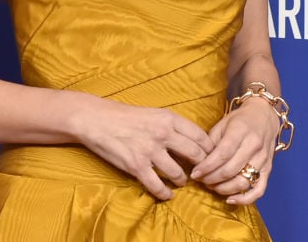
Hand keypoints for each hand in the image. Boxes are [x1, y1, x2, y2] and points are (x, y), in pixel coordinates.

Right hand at [75, 97, 215, 200]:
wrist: (96, 119)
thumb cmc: (126, 116)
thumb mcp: (154, 113)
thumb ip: (173, 126)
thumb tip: (192, 144)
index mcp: (169, 118)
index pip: (201, 136)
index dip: (210, 150)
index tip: (211, 158)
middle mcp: (162, 133)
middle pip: (195, 155)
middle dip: (202, 168)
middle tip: (201, 173)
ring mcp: (149, 150)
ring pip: (179, 174)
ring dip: (183, 181)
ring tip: (182, 182)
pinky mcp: (136, 166)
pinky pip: (157, 186)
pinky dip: (165, 193)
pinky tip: (167, 194)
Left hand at [190, 100, 277, 204]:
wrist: (263, 116)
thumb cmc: (239, 120)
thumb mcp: (222, 124)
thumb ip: (211, 142)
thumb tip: (198, 162)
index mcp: (240, 131)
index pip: (222, 154)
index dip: (207, 167)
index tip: (195, 173)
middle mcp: (254, 146)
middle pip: (230, 170)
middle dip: (211, 179)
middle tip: (201, 180)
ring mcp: (263, 159)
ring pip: (243, 182)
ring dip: (224, 189)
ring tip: (212, 186)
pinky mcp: (269, 169)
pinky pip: (259, 190)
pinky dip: (245, 199)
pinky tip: (230, 200)